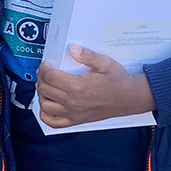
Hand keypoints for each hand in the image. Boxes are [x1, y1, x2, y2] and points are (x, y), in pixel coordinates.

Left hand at [36, 44, 155, 128]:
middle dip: (41, 78)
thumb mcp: (105, 62)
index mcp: (78, 87)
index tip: (47, 64)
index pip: (50, 77)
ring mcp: (73, 113)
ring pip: (45, 106)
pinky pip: (53, 122)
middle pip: (45, 90)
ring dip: (41, 94)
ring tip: (46, 85)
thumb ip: (87, 55)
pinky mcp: (76, 120)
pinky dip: (45, 114)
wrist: (129, 98)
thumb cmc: (118, 80)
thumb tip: (72, 48)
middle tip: (45, 71)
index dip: (44, 68)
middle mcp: (73, 102)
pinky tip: (48, 104)